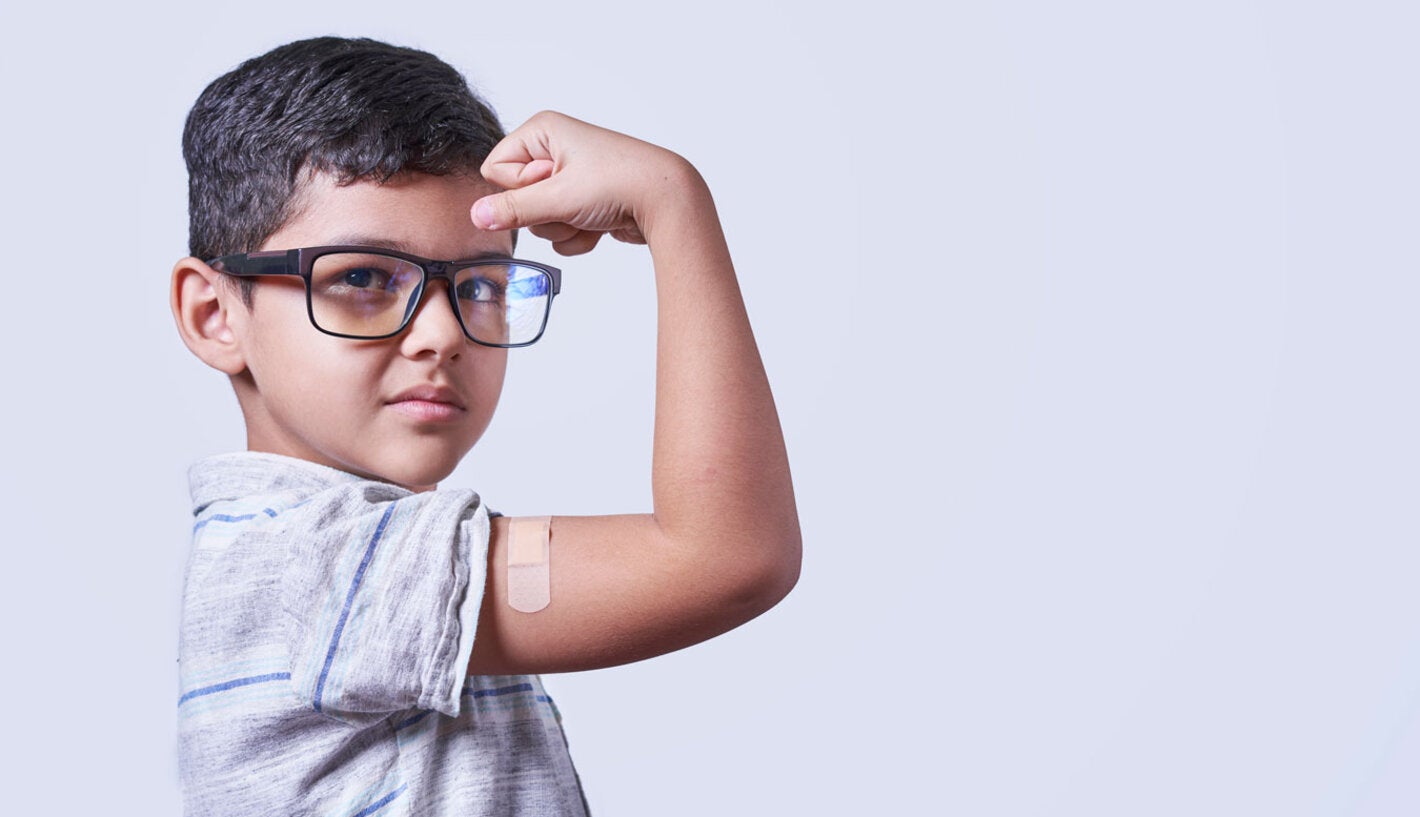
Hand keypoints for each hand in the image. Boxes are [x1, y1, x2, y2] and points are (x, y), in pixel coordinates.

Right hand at [470, 111, 697, 254]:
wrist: (667, 202)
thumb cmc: (620, 184)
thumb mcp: (558, 197)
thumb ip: (512, 209)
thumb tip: (476, 216)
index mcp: (542, 131)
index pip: (495, 169)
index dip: (518, 188)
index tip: (552, 184)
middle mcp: (555, 150)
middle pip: (517, 198)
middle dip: (544, 212)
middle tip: (575, 202)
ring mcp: (571, 178)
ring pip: (540, 219)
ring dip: (563, 226)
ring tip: (591, 213)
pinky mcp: (585, 203)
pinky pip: (562, 230)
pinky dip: (579, 235)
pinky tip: (600, 226)